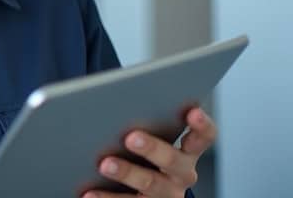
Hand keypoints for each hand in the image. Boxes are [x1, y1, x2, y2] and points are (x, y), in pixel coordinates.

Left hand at [83, 107, 215, 197]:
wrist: (144, 193)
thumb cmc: (144, 156)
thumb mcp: (152, 141)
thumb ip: (144, 124)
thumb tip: (112, 102)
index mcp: (188, 152)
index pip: (203, 137)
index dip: (201, 125)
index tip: (192, 112)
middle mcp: (182, 174)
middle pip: (172, 160)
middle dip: (152, 148)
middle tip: (131, 137)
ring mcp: (167, 194)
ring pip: (150, 184)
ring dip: (127, 173)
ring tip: (104, 165)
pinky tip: (89, 193)